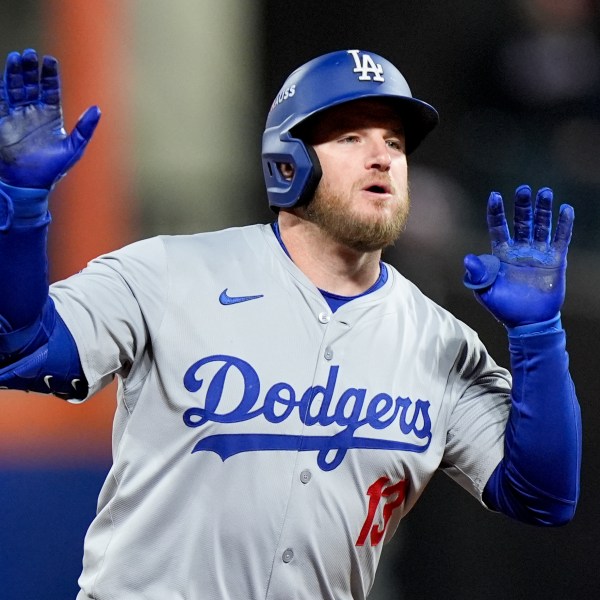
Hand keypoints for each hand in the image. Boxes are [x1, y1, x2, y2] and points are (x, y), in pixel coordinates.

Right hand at [0, 48, 99, 189]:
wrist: (30, 184)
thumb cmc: (54, 169)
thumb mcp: (74, 148)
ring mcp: (18, 117)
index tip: (49, 60)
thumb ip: (85, 128)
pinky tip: (4, 76)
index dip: (50, 75)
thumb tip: (98, 108)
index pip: (50, 90)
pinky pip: (1, 101)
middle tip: (30, 54)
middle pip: (32, 85)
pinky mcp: (3, 123)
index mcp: (52, 116)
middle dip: (31, 70)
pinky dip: (2, 88)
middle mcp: (34, 113)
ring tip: (17, 58)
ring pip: (16, 89)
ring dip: (16, 74)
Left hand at [463, 185, 573, 327]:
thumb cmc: (503, 307)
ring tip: (544, 192)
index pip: (498, 227)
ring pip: (541, 226)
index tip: (495, 196)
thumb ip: (477, 274)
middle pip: (521, 222)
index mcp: (501, 254)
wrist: (527, 323)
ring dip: (543, 210)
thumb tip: (468, 258)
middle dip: (522, 206)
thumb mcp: (484, 291)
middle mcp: (519, 250)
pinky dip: (563, 225)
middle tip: (523, 190)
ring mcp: (538, 254)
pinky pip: (560, 239)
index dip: (496, 212)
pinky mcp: (555, 261)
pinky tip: (565, 210)